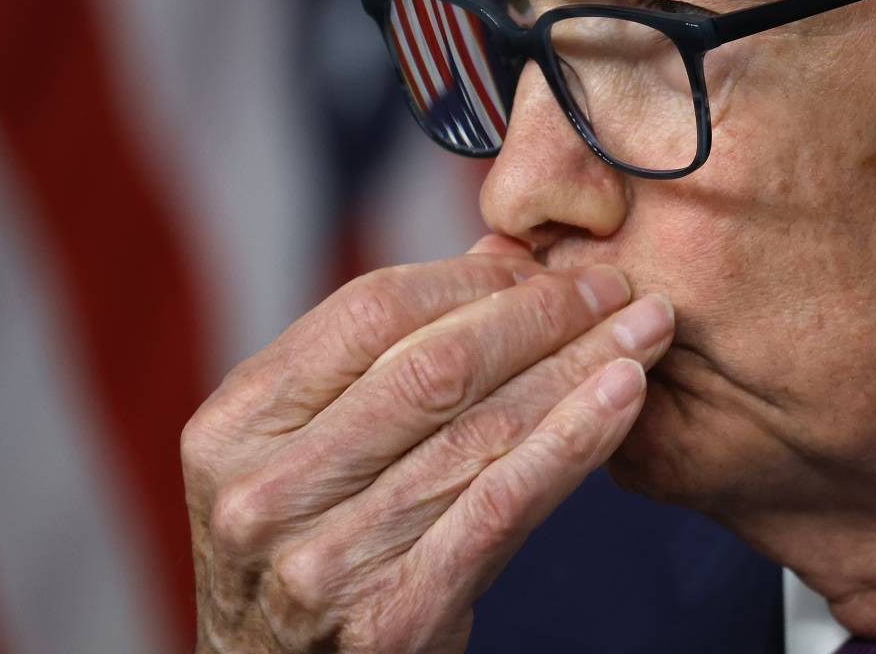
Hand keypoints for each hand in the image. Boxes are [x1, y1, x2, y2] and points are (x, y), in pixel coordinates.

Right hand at [181, 235, 675, 651]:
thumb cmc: (306, 554)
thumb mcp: (306, 452)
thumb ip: (386, 358)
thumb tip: (501, 257)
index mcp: (231, 428)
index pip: (368, 313)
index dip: (471, 281)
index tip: (546, 267)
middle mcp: (264, 494)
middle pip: (432, 368)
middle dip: (541, 316)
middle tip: (615, 289)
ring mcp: (323, 562)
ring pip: (480, 434)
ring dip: (577, 370)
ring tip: (644, 331)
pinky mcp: (393, 618)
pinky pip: (502, 507)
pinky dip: (573, 442)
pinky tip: (622, 399)